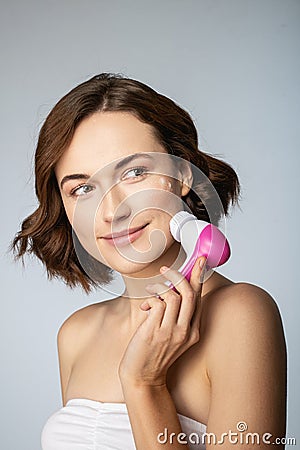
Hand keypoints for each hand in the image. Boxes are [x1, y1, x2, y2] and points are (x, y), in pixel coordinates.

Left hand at [118, 256, 206, 387]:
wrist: (142, 377)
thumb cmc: (154, 354)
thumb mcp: (172, 336)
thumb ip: (175, 316)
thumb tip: (170, 291)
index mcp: (193, 332)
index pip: (199, 299)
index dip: (199, 277)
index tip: (199, 260)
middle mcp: (185, 331)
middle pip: (190, 293)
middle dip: (179, 275)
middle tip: (166, 269)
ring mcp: (171, 332)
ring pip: (174, 296)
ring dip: (159, 288)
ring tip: (150, 293)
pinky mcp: (155, 331)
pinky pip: (158, 303)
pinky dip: (151, 298)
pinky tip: (145, 306)